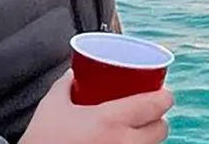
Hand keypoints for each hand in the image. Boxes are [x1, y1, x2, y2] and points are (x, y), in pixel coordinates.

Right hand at [19, 70, 172, 143]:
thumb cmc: (42, 138)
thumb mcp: (53, 105)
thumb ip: (66, 84)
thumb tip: (74, 71)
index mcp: (111, 121)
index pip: (156, 106)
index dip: (165, 98)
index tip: (163, 93)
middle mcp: (122, 143)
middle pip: (161, 131)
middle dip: (159, 121)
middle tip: (149, 113)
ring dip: (149, 139)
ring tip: (138, 130)